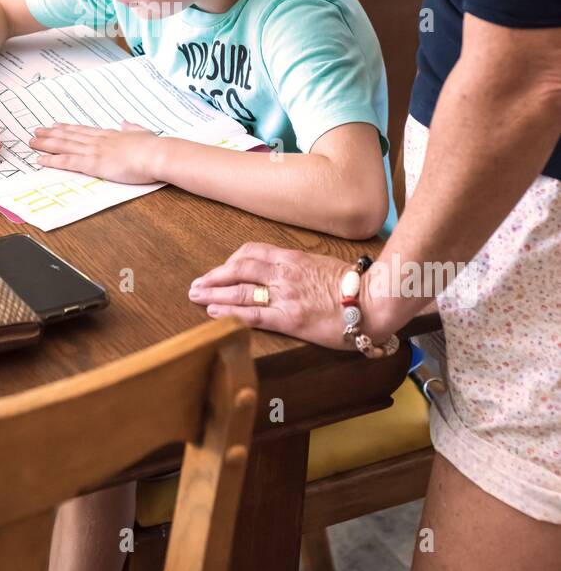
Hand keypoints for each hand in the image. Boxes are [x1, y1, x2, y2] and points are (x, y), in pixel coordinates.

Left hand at [29, 121, 160, 184]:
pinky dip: (52, 160)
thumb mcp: (143, 132)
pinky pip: (67, 161)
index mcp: (110, 134)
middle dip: (51, 134)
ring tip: (32, 142)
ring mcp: (94, 151)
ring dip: (46, 144)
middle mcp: (98, 140)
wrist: (156, 154)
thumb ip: (133, 128)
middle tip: (36, 132)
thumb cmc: (154, 147)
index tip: (55, 125)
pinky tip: (40, 159)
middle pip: (69, 136)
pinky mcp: (93, 163)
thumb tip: (126, 122)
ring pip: (64, 146)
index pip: (84, 130)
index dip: (68, 128)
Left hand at [188, 243, 396, 350]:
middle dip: (214, 276)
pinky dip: (229, 312)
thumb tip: (288, 271)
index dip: (230, 261)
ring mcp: (286, 295)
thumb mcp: (322, 265)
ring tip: (196, 296)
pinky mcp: (290, 318)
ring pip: (240, 290)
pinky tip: (214, 312)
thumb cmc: (355, 285)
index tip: (220, 269)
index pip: (252, 252)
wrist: (375, 300)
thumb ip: (301, 267)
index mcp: (292, 258)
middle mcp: (284, 273)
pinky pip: (252, 314)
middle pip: (239, 268)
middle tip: (196, 284)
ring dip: (214, 292)